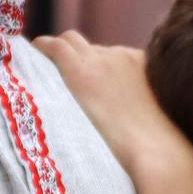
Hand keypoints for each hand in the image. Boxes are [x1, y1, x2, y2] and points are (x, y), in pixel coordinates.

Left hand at [34, 32, 192, 180]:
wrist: (157, 150)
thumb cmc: (159, 148)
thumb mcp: (156, 118)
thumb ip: (141, 108)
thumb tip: (126, 118)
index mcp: (142, 64)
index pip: (113, 56)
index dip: (97, 66)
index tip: (87, 79)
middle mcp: (121, 56)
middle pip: (92, 49)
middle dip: (78, 59)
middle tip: (59, 75)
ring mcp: (101, 62)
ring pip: (73, 42)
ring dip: (59, 51)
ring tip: (40, 64)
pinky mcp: (82, 73)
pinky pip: (56, 47)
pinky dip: (43, 46)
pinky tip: (33, 51)